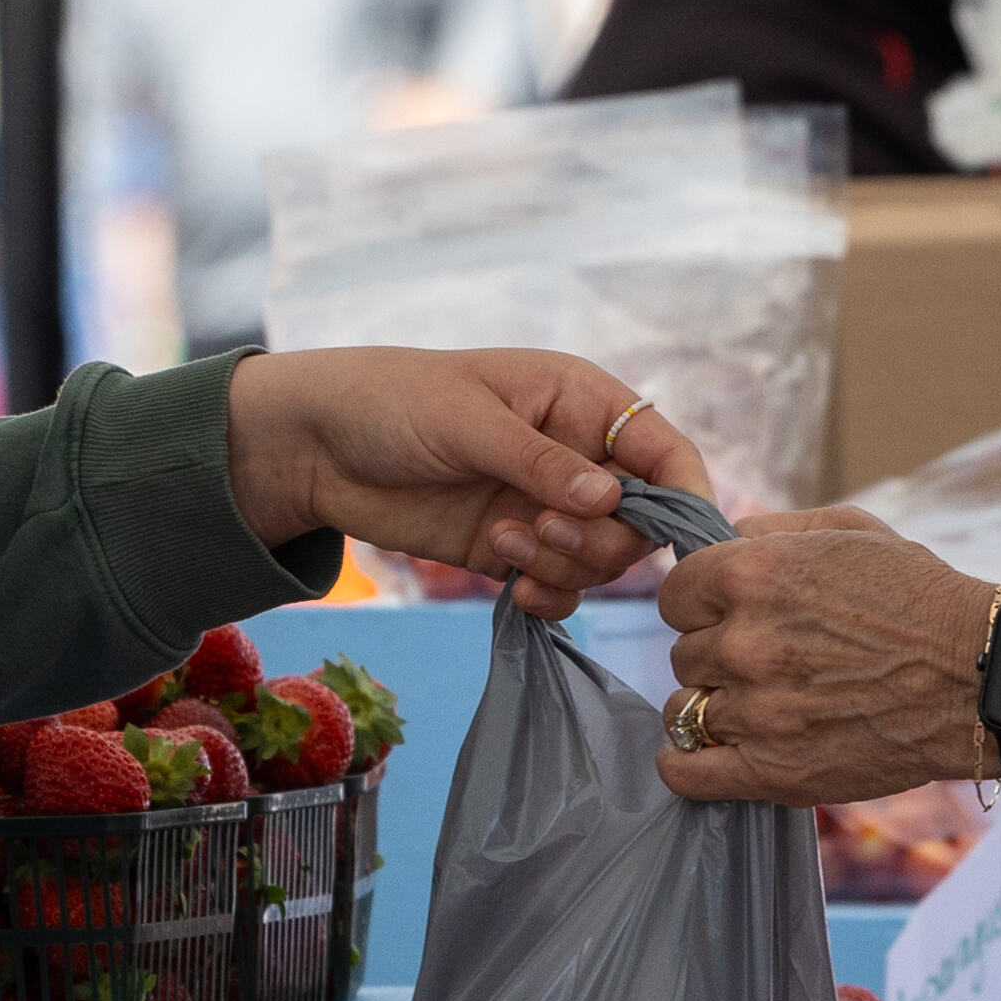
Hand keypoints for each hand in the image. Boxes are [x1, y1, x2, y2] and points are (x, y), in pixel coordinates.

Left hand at [225, 348, 709, 614]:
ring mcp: (546, 508)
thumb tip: (609, 499)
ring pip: (603, 562)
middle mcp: (577, 457)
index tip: (676, 540)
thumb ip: (540, 462)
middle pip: (640, 521)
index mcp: (582, 403)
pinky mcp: (513, 549)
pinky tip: (512, 589)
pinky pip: (562, 589)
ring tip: (505, 545)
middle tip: (540, 530)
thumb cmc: (393, 402)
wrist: (316, 447)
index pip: (665, 451)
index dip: (684, 495)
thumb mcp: (469, 421)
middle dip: (602, 540)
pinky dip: (549, 598)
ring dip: (566, 568)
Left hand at [653, 510, 1000, 804]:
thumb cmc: (922, 599)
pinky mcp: (774, 771)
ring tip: (760, 705)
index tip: (730, 614)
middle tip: (768, 661)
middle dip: (717, 655)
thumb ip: (774, 530)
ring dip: (714, 706)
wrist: (980, 679)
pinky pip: (687, 772)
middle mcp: (746, 641)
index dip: (702, 604)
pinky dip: (687, 765)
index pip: (675, 594)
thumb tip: (724, 538)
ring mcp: (757, 710)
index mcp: (754, 574)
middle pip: (683, 653)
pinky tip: (708, 753)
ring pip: (685, 709)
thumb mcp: (851, 532)